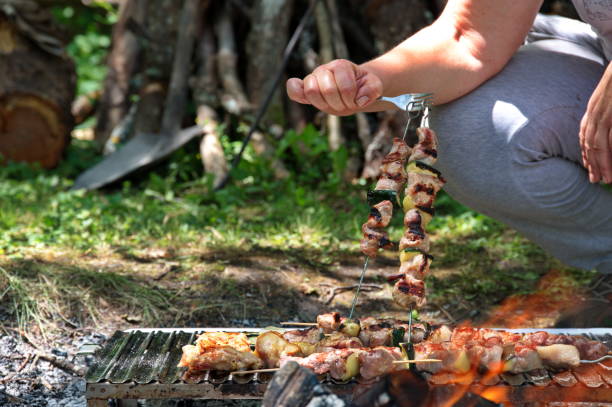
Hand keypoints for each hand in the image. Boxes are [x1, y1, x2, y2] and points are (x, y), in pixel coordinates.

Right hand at [286, 59, 382, 115]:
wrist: (355, 90)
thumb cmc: (363, 87)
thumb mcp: (374, 86)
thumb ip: (372, 90)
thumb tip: (361, 99)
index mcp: (341, 66)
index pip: (344, 86)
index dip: (351, 97)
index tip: (357, 100)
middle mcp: (324, 70)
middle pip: (326, 89)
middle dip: (339, 103)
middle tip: (346, 104)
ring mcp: (313, 79)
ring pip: (311, 92)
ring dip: (325, 105)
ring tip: (334, 105)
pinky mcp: (306, 91)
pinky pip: (294, 90)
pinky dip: (294, 91)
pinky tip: (300, 93)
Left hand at [579, 62, 611, 183]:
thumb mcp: (608, 98)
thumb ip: (606, 111)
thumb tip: (608, 124)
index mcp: (593, 108)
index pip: (585, 135)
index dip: (586, 152)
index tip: (588, 166)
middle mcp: (595, 112)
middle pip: (590, 143)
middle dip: (593, 163)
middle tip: (596, 179)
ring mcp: (606, 113)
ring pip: (600, 144)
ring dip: (602, 164)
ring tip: (606, 178)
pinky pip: (610, 138)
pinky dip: (609, 153)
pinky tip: (611, 165)